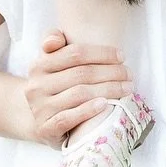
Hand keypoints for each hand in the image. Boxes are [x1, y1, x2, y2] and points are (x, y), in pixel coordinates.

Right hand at [24, 31, 132, 147]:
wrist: (38, 122)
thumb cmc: (53, 87)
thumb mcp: (50, 64)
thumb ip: (53, 42)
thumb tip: (56, 38)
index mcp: (39, 65)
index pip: (74, 53)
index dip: (101, 53)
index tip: (122, 56)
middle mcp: (36, 86)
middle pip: (81, 74)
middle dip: (111, 72)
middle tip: (129, 74)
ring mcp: (39, 108)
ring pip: (79, 94)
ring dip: (108, 90)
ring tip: (126, 88)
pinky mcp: (45, 128)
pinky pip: (69, 118)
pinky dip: (88, 110)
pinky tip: (105, 104)